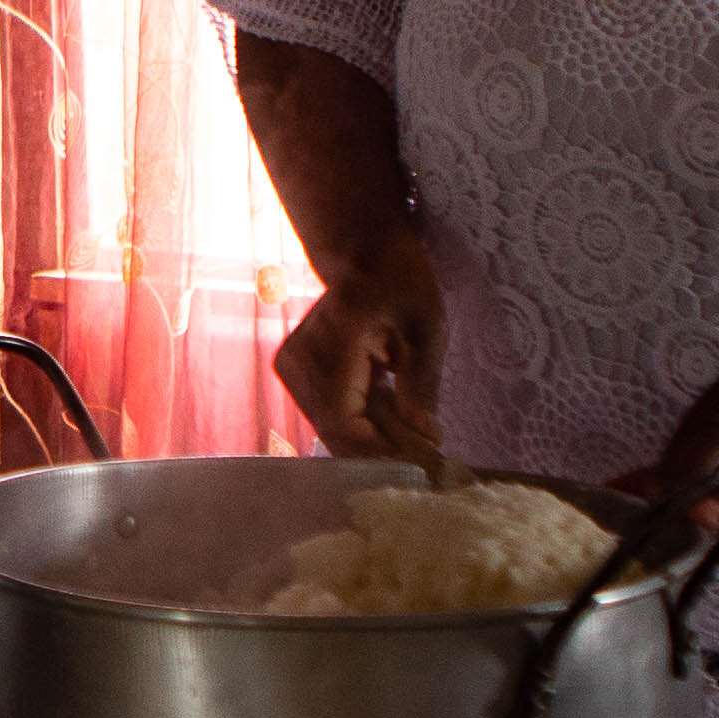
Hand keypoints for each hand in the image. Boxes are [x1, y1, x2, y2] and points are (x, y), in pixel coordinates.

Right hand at [273, 223, 449, 465]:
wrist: (362, 253)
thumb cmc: (400, 283)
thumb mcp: (427, 327)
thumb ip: (422, 383)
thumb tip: (424, 437)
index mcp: (332, 344)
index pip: (342, 422)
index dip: (379, 451)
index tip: (419, 464)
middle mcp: (298, 361)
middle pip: (335, 432)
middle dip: (380, 448)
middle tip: (423, 451)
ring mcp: (291, 369)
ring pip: (330, 428)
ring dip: (371, 435)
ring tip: (408, 427)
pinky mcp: (294, 374)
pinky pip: (327, 414)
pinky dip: (359, 420)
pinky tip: (386, 408)